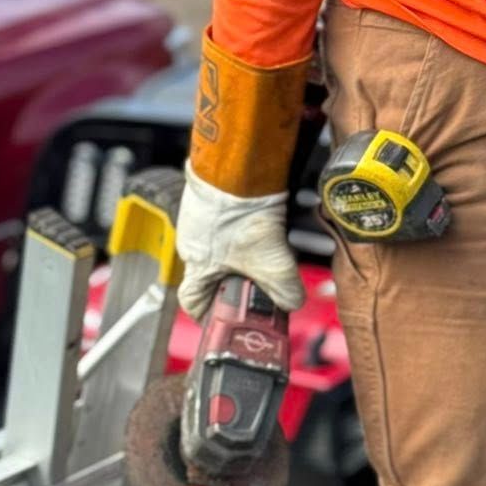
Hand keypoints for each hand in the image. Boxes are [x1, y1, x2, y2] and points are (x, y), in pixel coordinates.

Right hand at [175, 163, 304, 320]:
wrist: (240, 167)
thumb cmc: (240, 212)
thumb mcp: (271, 261)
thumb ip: (285, 289)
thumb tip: (292, 303)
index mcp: (198, 265)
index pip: (193, 301)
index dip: (209, 314)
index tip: (228, 318)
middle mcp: (196, 243)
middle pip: (217, 271)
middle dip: (244, 277)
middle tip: (266, 278)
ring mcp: (205, 218)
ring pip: (230, 243)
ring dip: (254, 246)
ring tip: (280, 243)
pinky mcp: (218, 197)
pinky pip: (236, 218)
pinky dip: (256, 222)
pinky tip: (277, 218)